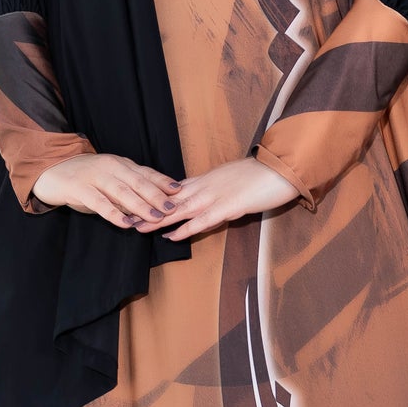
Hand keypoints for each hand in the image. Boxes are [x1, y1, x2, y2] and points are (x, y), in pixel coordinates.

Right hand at [30, 153, 183, 229]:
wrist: (51, 170)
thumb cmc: (86, 177)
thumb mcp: (109, 177)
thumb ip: (128, 188)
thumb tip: (154, 204)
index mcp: (119, 164)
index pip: (145, 172)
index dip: (162, 181)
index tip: (180, 191)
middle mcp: (109, 167)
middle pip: (137, 181)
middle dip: (157, 195)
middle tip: (173, 208)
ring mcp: (94, 177)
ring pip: (121, 191)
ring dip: (140, 205)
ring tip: (156, 218)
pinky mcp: (79, 188)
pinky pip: (99, 202)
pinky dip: (114, 213)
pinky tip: (126, 223)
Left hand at [146, 157, 302, 240]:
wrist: (281, 170)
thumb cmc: (261, 176)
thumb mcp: (232, 179)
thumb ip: (217, 189)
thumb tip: (207, 200)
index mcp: (207, 178)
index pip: (174, 188)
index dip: (154, 196)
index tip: (135, 200)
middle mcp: (206, 185)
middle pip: (170, 198)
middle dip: (147, 207)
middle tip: (126, 215)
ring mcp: (215, 195)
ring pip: (179, 209)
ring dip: (158, 219)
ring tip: (138, 227)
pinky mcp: (228, 207)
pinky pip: (201, 220)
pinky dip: (184, 229)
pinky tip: (170, 236)